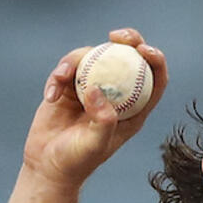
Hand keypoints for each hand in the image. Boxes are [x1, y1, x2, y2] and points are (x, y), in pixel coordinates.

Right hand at [21, 28, 168, 188]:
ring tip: (61, 77)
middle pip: (129, 58)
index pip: (154, 80)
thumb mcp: (94, 145)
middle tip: (116, 36)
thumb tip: (96, 88)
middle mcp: (116, 95)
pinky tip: (50, 96)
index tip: (143, 49)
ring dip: (76, 60)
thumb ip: (101, 119)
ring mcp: (92, 88)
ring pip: (94, 57)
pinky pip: (67, 69)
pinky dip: (57, 77)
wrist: (47, 166)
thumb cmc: (76, 161)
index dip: (155, 60)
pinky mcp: (69, 86)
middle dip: (127, 40)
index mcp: (133, 110)